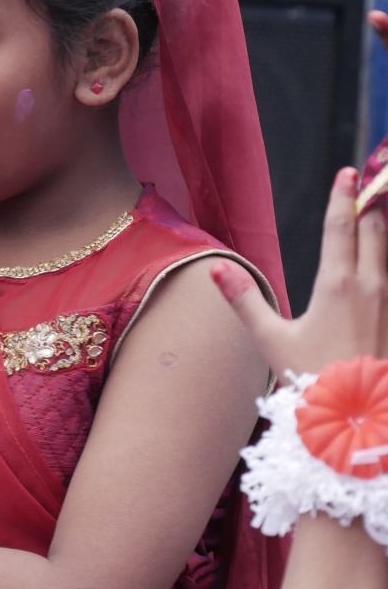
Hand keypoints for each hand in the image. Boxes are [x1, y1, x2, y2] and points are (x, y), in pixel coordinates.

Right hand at [211, 168, 386, 373]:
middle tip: (371, 182)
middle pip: (376, 231)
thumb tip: (216, 267)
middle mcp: (372, 286)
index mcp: (338, 286)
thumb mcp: (271, 340)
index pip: (341, 228)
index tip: (348, 171)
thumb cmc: (313, 378)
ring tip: (379, 212)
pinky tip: (383, 260)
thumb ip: (244, 300)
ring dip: (383, 229)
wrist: (359, 417)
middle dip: (372, 204)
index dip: (343, 197)